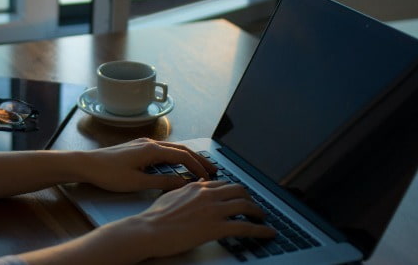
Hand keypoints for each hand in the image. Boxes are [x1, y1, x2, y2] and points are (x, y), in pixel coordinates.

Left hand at [79, 138, 218, 191]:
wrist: (87, 164)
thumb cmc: (109, 174)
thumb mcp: (137, 182)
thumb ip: (162, 182)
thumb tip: (183, 183)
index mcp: (152, 150)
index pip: (183, 156)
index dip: (198, 167)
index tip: (208, 177)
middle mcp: (150, 143)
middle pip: (181, 149)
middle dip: (198, 159)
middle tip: (213, 169)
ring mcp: (143, 143)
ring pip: (172, 148)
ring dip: (187, 157)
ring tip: (199, 167)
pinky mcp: (137, 147)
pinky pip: (162, 150)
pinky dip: (175, 156)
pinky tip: (176, 164)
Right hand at [120, 180, 275, 260]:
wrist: (149, 230)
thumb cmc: (155, 217)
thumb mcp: (171, 196)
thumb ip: (187, 190)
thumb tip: (197, 185)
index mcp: (197, 187)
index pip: (223, 184)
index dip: (235, 191)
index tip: (240, 196)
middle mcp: (208, 195)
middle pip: (239, 191)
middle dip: (250, 198)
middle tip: (254, 207)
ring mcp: (213, 210)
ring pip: (246, 206)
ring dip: (258, 212)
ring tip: (263, 219)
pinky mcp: (217, 227)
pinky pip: (246, 227)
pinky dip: (261, 230)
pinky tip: (268, 233)